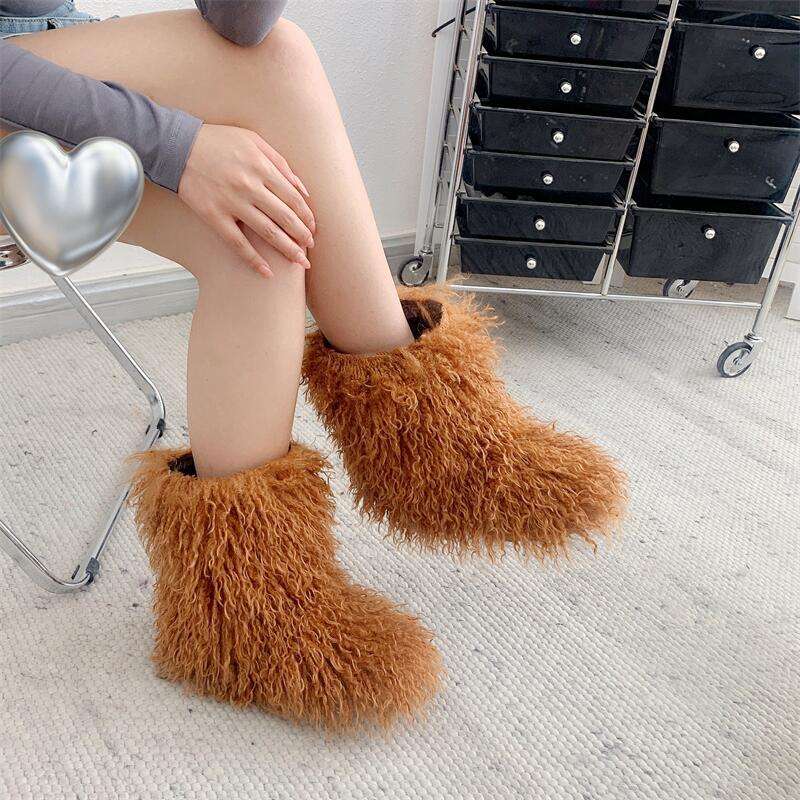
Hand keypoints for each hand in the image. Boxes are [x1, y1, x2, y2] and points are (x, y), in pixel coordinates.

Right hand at [178, 123, 314, 276]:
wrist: (176, 146)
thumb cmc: (217, 141)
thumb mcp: (253, 140)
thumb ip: (280, 163)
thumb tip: (302, 190)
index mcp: (261, 167)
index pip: (293, 198)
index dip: (306, 216)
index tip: (313, 228)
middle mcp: (250, 186)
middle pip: (285, 217)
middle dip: (302, 235)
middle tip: (310, 248)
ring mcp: (232, 203)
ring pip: (267, 232)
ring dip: (288, 249)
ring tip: (300, 262)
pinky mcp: (214, 216)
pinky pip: (238, 244)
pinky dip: (254, 260)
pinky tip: (267, 272)